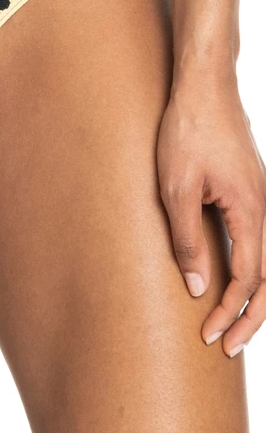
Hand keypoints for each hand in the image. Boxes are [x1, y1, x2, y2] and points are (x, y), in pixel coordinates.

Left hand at [157, 70, 265, 356]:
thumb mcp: (176, 189)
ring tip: (232, 320)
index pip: (248, 280)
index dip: (228, 312)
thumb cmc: (187, 131)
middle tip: (227, 346)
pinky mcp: (250, 189)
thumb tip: (196, 286)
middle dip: (249, 317)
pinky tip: (230, 273)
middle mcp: (264, 209)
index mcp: (251, 213)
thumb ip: (187, 239)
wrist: (203, 86)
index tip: (208, 336)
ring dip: (252, 295)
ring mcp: (260, 198)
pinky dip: (250, 267)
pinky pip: (257, 239)